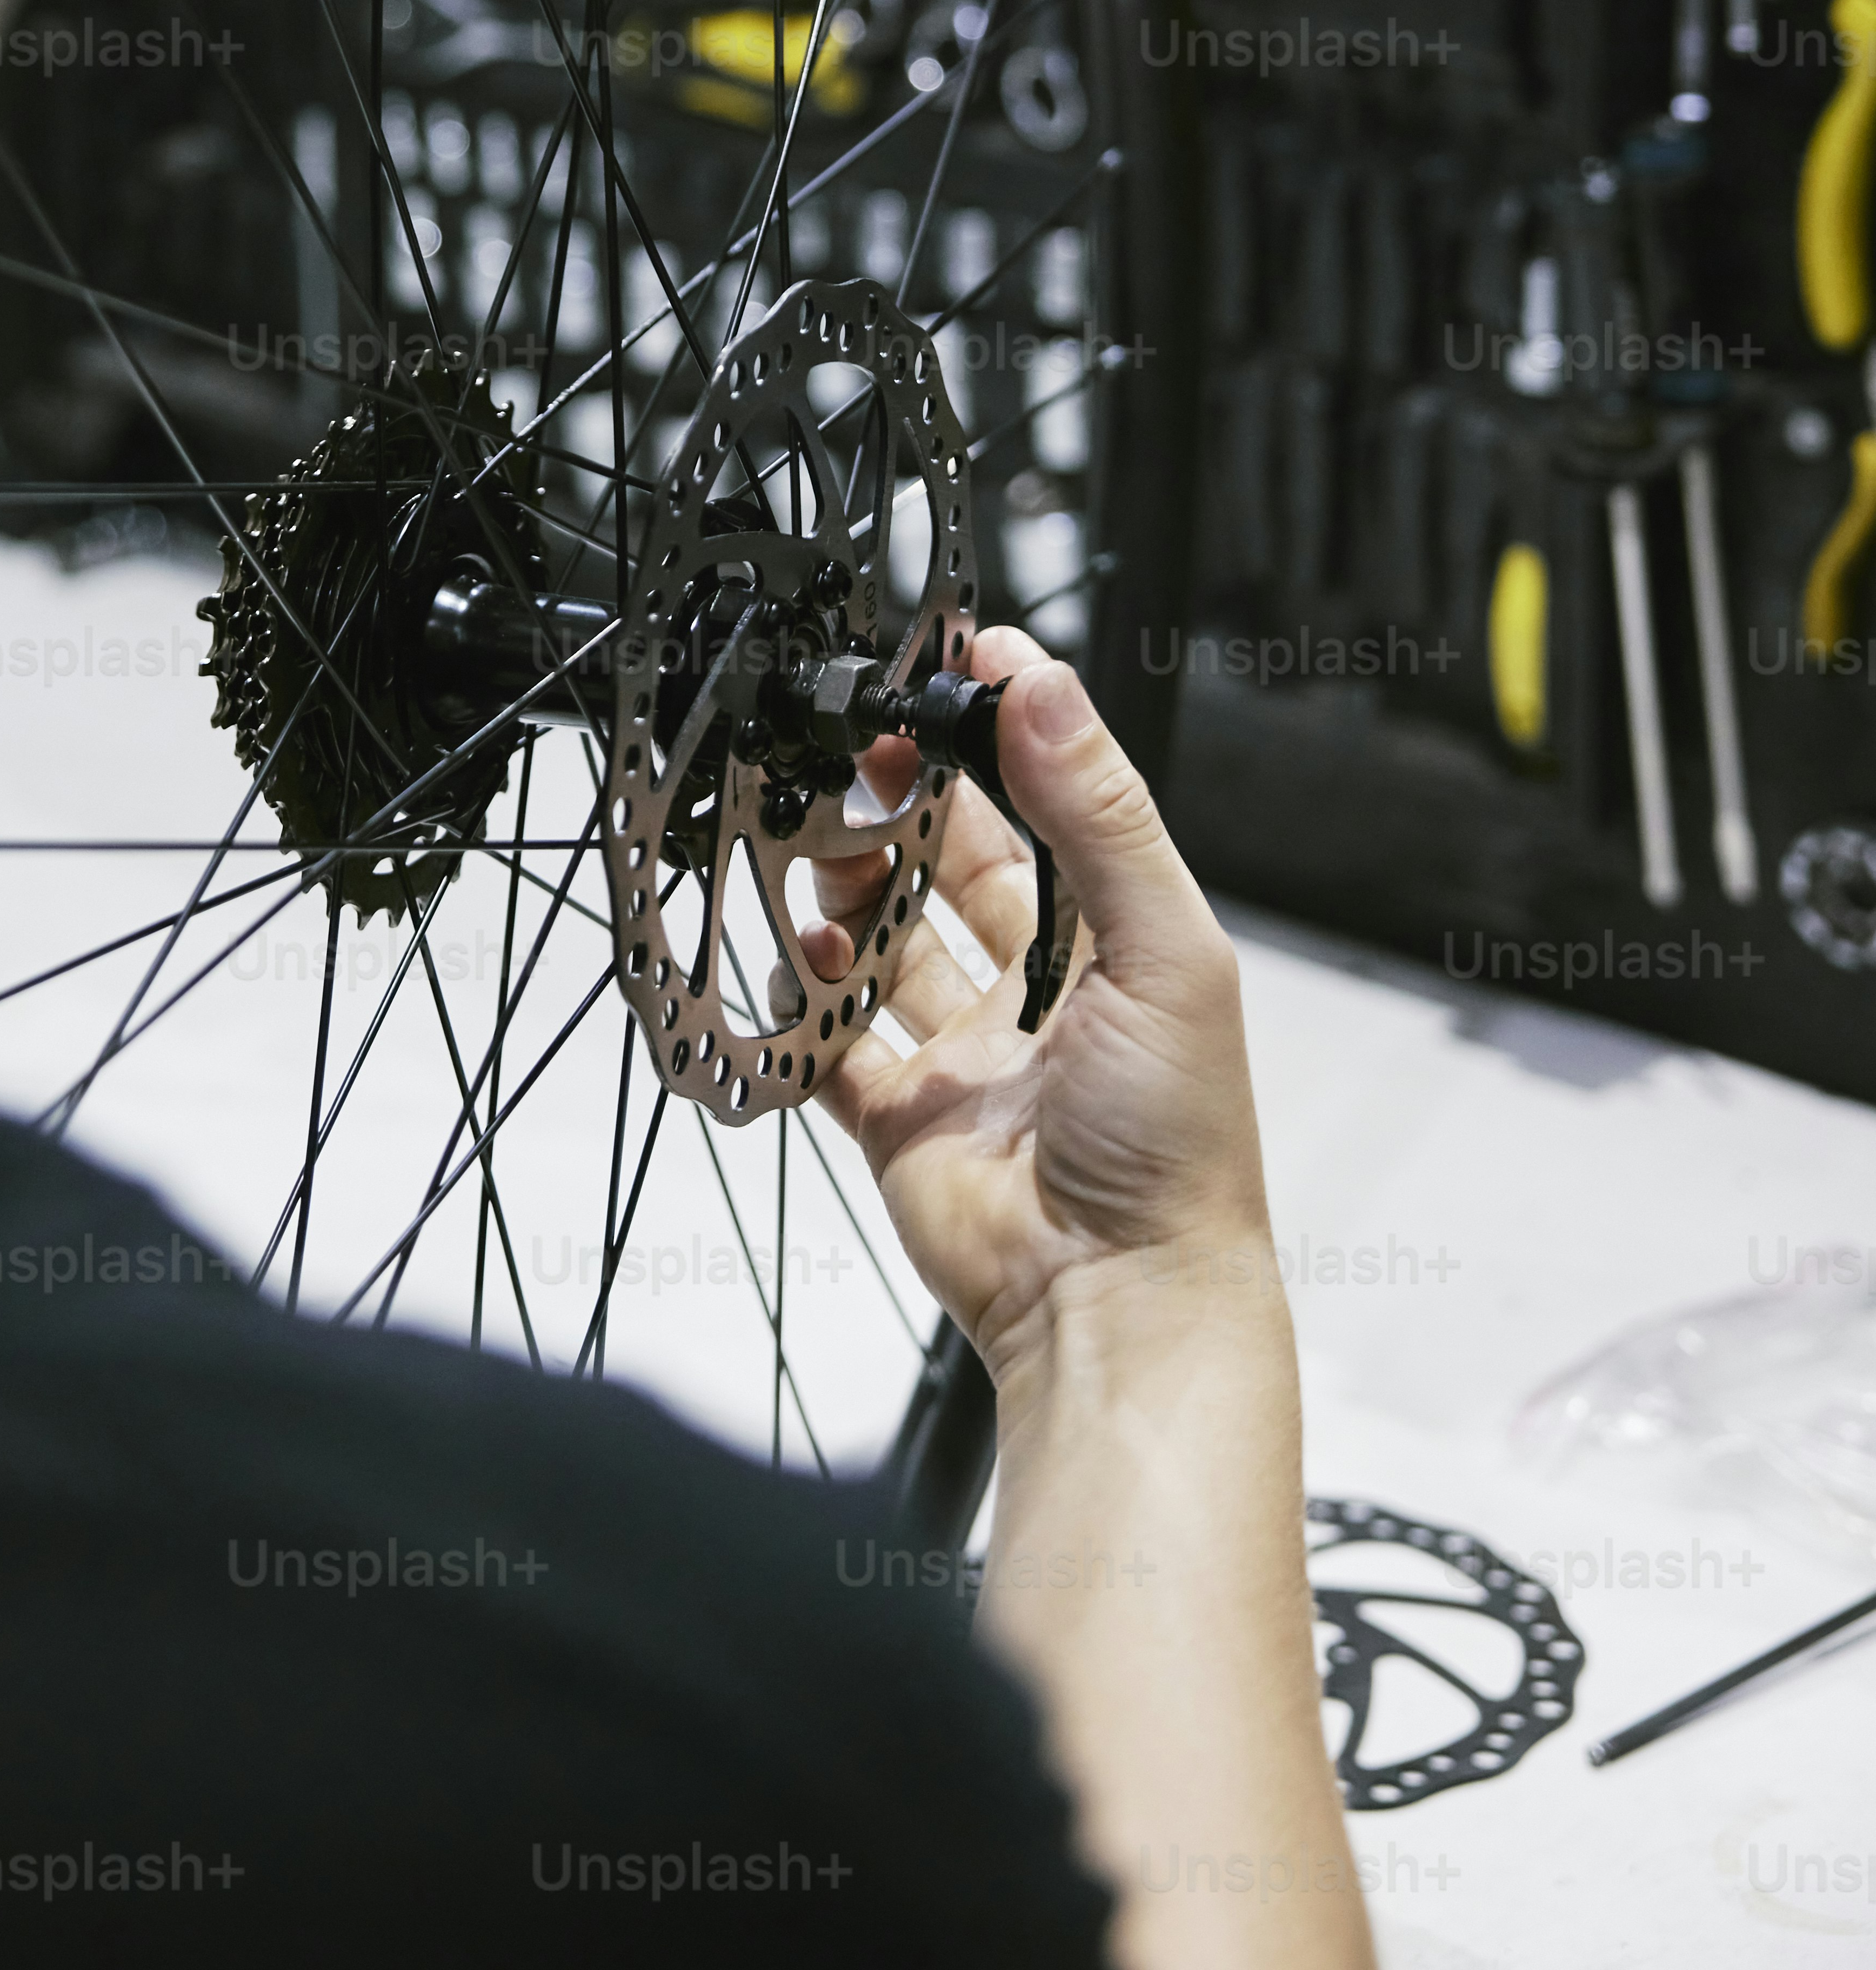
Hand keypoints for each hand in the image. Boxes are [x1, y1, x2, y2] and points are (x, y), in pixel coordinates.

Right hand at [794, 627, 1273, 1368]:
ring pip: (881, 940)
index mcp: (1112, 940)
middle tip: (860, 760)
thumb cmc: (1176, 1143)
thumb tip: (1044, 686)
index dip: (998, 735)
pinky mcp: (898, 1115)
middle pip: (948, 864)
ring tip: (818, 846)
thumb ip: (1096, 815)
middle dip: (901, 804)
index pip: (1045, 804)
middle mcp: (1037, 990)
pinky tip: (794, 954)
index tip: (952, 668)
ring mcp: (963, 1052)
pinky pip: (829, 1040)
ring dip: (844, 885)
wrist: (1116, 1301)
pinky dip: (799, 996)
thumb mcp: (1162, 950)